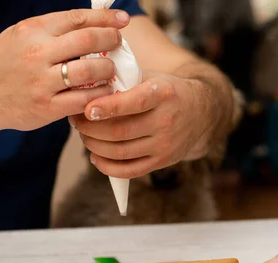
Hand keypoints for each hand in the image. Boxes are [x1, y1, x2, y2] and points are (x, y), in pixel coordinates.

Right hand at [0, 9, 130, 131]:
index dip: (105, 18)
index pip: (77, 18)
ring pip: (89, 71)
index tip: (122, 20)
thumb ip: (50, 29)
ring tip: (110, 70)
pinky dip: (101, 95)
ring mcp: (42, 82)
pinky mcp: (47, 108)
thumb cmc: (4, 65)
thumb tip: (89, 21)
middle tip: (118, 44)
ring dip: (108, 69)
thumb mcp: (19, 36)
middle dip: (111, 40)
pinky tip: (105, 92)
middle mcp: (37, 54)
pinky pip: (84, 99)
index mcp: (32, 31)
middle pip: (88, 41)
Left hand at [69, 71, 218, 178]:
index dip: (108, 108)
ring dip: (94, 146)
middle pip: (120, 131)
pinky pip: (130, 171)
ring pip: (121, 152)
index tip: (86, 110)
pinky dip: (107, 167)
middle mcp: (166, 121)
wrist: (201, 112)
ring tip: (84, 136)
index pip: (134, 103)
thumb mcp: (151, 77)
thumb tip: (86, 82)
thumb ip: (123, 80)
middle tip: (76, 122)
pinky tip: (95, 157)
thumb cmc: (166, 90)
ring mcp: (165, 144)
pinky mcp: (162, 161)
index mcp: (163, 94)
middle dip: (91, 129)